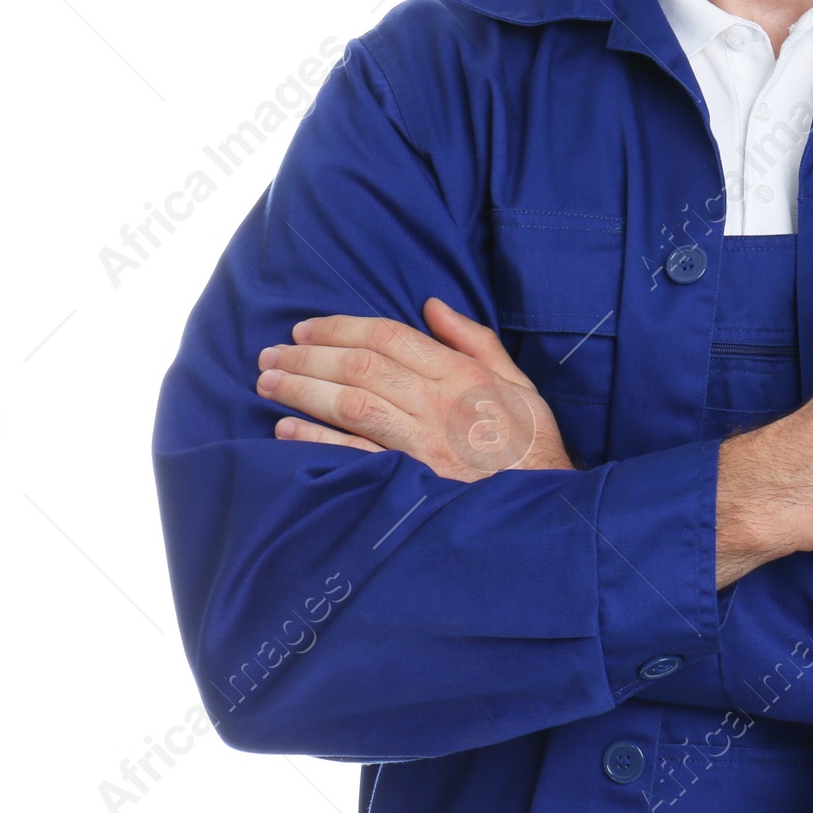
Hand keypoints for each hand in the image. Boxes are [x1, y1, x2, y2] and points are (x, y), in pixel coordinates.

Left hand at [256, 297, 574, 481]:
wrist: (545, 508)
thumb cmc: (531, 443)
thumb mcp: (517, 382)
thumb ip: (474, 340)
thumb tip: (431, 304)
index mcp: (462, 374)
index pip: (391, 337)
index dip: (342, 327)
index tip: (305, 327)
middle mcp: (439, 403)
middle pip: (362, 367)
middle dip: (309, 355)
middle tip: (270, 353)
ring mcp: (423, 444)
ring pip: (352, 404)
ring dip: (303, 389)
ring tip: (267, 382)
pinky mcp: (412, 481)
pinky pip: (356, 456)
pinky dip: (317, 439)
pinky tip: (286, 429)